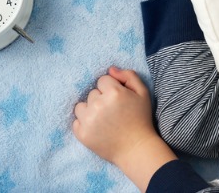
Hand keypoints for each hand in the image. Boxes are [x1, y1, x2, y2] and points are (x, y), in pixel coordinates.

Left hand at [73, 67, 175, 190]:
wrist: (136, 148)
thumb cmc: (141, 119)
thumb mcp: (142, 92)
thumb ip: (128, 75)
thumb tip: (110, 69)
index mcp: (113, 92)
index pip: (102, 80)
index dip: (111, 89)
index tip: (118, 100)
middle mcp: (98, 105)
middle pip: (92, 93)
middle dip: (101, 99)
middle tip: (113, 112)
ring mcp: (88, 120)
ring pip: (81, 106)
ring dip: (90, 110)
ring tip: (103, 120)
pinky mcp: (82, 134)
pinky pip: (76, 121)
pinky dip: (84, 124)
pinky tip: (97, 128)